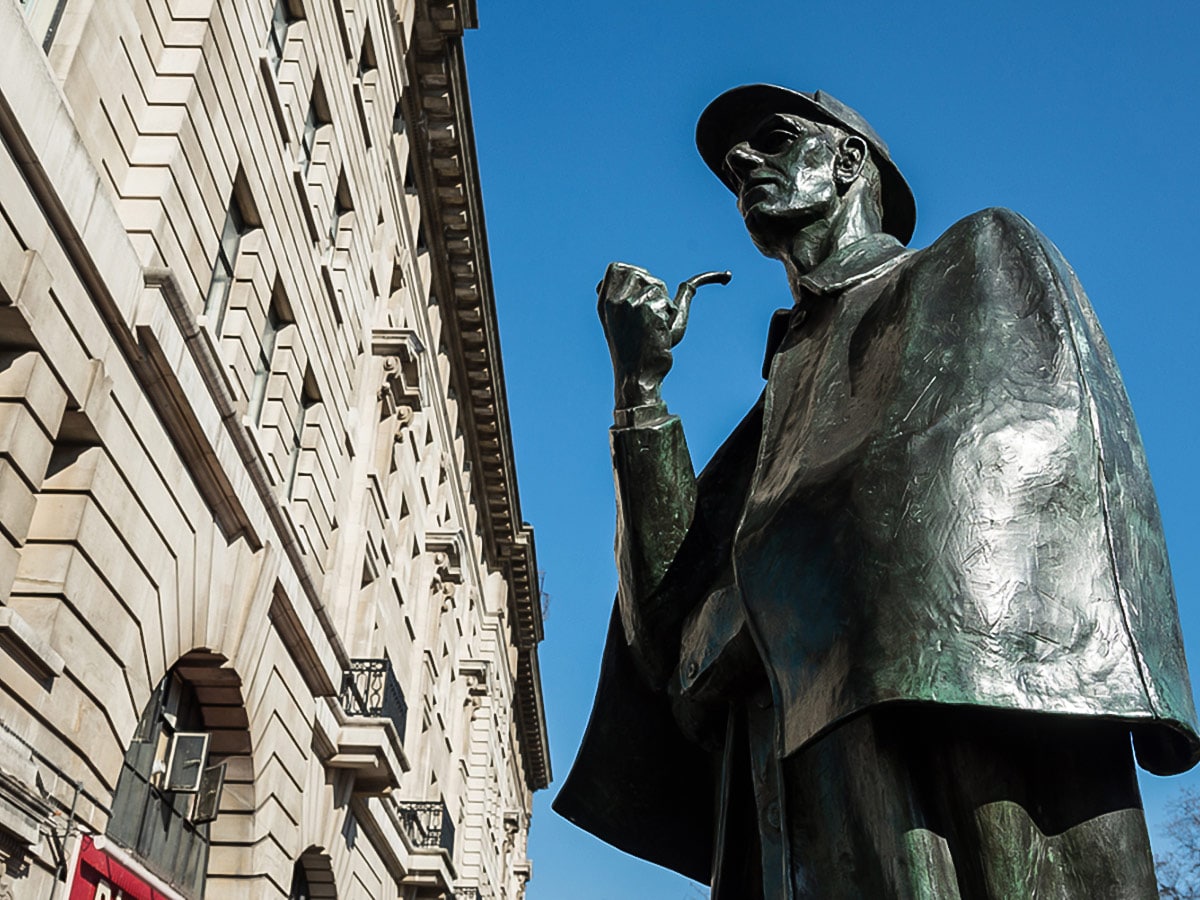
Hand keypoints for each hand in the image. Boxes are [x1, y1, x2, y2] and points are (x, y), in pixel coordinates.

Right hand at [597, 262, 730, 409]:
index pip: (616, 267)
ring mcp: (627, 303)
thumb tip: (689, 285)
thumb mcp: (631, 323)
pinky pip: (668, 303)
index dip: (635, 272)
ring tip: (655, 329)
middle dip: (656, 287)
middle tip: (655, 312)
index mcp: (604, 303)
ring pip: (658, 287)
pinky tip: (660, 334)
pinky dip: (670, 317)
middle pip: (642, 272)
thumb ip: (641, 299)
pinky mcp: (644, 309)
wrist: (636, 377)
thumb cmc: (639, 354)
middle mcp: (612, 301)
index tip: (646, 288)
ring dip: (665, 306)